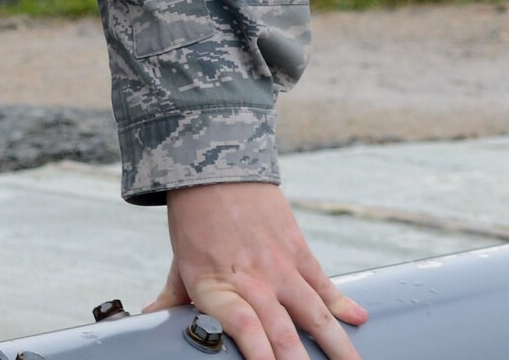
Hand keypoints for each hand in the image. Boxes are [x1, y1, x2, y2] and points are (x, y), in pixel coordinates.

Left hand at [147, 182, 367, 359]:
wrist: (214, 168)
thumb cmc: (193, 219)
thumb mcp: (180, 262)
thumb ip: (173, 299)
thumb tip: (148, 321)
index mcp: (216, 287)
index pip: (244, 330)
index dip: (260, 357)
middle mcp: (251, 280)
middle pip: (283, 334)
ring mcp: (279, 267)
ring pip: (315, 315)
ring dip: (337, 347)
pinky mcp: (298, 250)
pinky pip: (324, 285)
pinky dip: (344, 305)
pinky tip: (360, 321)